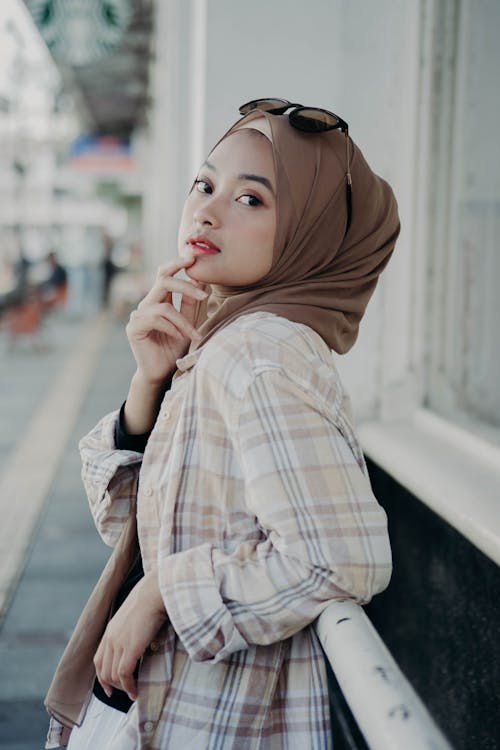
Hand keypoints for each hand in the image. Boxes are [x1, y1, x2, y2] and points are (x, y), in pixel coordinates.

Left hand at [94, 570, 166, 700]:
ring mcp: (118, 643)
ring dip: (123, 688)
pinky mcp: (130, 648)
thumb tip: (142, 636)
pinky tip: (136, 692)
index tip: (110, 687)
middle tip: (125, 692)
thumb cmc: (152, 598)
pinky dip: (129, 687)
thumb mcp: (137, 614)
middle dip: (112, 686)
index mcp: (111, 629)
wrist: (155, 592)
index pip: (98, 659)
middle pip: (103, 671)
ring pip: (112, 676)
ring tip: (134, 692)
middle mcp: (111, 638)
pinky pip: (124, 675)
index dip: (102, 676)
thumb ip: (133, 627)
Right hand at [126, 256, 208, 385]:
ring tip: (194, 335)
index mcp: (158, 299)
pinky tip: (178, 338)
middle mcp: (147, 304)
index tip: (192, 257)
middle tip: (203, 295)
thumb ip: (191, 304)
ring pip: (164, 306)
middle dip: (185, 286)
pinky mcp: (133, 328)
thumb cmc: (175, 348)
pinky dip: (171, 328)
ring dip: (183, 321)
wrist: (162, 372)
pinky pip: (155, 319)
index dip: (177, 263)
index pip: (164, 274)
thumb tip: (202, 280)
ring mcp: (138, 315)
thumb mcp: (188, 323)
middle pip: (163, 281)